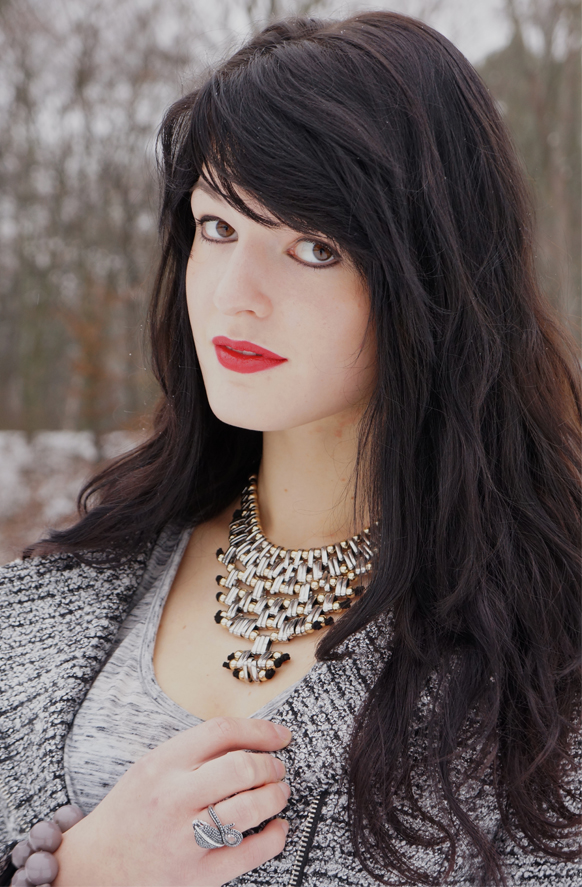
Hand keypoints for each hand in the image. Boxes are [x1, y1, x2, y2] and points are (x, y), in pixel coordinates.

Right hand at [53, 717, 291, 885]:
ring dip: (275, 796)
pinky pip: (249, 853)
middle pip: (242, 767)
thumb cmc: (132, 809)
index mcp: (163, 763)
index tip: (281, 736)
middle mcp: (173, 798)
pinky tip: (277, 828)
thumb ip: (196, 751)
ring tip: (279, 793)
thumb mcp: (153, 766)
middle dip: (271, 766)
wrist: (95, 864)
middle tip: (278, 769)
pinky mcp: (196, 875)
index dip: (260, 730)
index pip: (222, 732)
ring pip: (250, 808)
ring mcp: (185, 838)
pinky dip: (274, 838)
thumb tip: (253, 739)